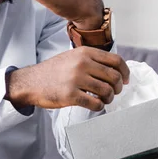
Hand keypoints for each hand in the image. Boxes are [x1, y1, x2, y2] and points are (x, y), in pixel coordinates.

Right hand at [6, 47, 129, 110]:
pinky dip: (99, 106)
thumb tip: (114, 69)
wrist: (31, 82)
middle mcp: (82, 64)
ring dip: (109, 98)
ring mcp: (76, 79)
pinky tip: (95, 105)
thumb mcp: (73, 57)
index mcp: (85, 52)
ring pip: (107, 91)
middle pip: (114, 76)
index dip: (125, 71)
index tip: (126, 79)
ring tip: (104, 99)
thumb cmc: (53, 71)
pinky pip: (95, 103)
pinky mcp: (71, 95)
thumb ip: (92, 60)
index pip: (115, 60)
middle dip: (118, 87)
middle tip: (114, 92)